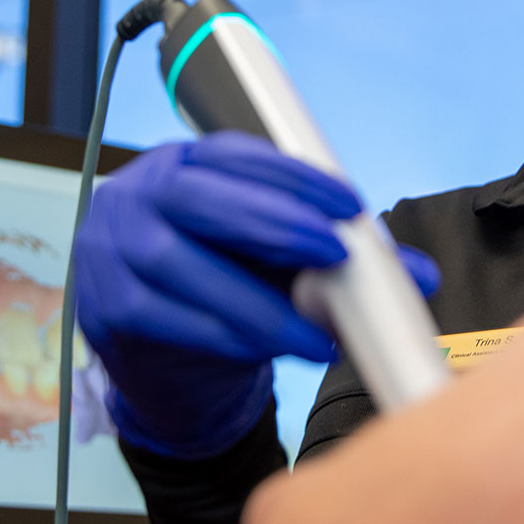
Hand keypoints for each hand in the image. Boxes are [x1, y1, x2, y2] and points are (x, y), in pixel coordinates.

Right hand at [72, 131, 437, 457]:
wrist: (166, 368)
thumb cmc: (226, 294)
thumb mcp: (276, 266)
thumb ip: (334, 260)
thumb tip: (419, 276)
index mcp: (184, 164)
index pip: (237, 155)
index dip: (295, 177)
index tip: (350, 205)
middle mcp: (138, 194)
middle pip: (202, 198)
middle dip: (275, 223)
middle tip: (336, 254)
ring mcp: (110, 248)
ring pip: (184, 265)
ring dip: (257, 302)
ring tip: (316, 334)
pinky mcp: (105, 306)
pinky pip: (167, 317)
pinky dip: (223, 334)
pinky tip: (264, 350)